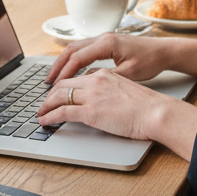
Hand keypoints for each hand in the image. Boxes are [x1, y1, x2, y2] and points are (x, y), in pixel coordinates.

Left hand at [35, 68, 196, 158]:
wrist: (156, 112)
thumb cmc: (149, 106)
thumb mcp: (128, 91)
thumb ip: (112, 91)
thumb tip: (104, 101)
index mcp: (105, 74)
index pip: (77, 77)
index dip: (64, 85)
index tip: (58, 93)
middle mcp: (95, 81)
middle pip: (64, 83)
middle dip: (50, 94)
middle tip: (44, 103)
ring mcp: (91, 95)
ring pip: (59, 96)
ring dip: (46, 105)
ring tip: (40, 113)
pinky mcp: (90, 112)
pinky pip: (62, 112)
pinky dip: (49, 116)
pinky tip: (44, 121)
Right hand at [46, 34, 196, 85]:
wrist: (164, 51)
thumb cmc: (150, 61)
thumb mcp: (129, 73)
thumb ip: (107, 78)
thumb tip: (87, 83)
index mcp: (107, 43)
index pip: (78, 57)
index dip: (64, 72)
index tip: (55, 85)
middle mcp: (102, 37)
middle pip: (71, 49)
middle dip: (58, 65)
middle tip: (48, 81)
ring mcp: (103, 38)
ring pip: (75, 47)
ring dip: (63, 61)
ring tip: (54, 77)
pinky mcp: (106, 42)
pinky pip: (83, 49)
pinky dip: (73, 59)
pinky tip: (69, 70)